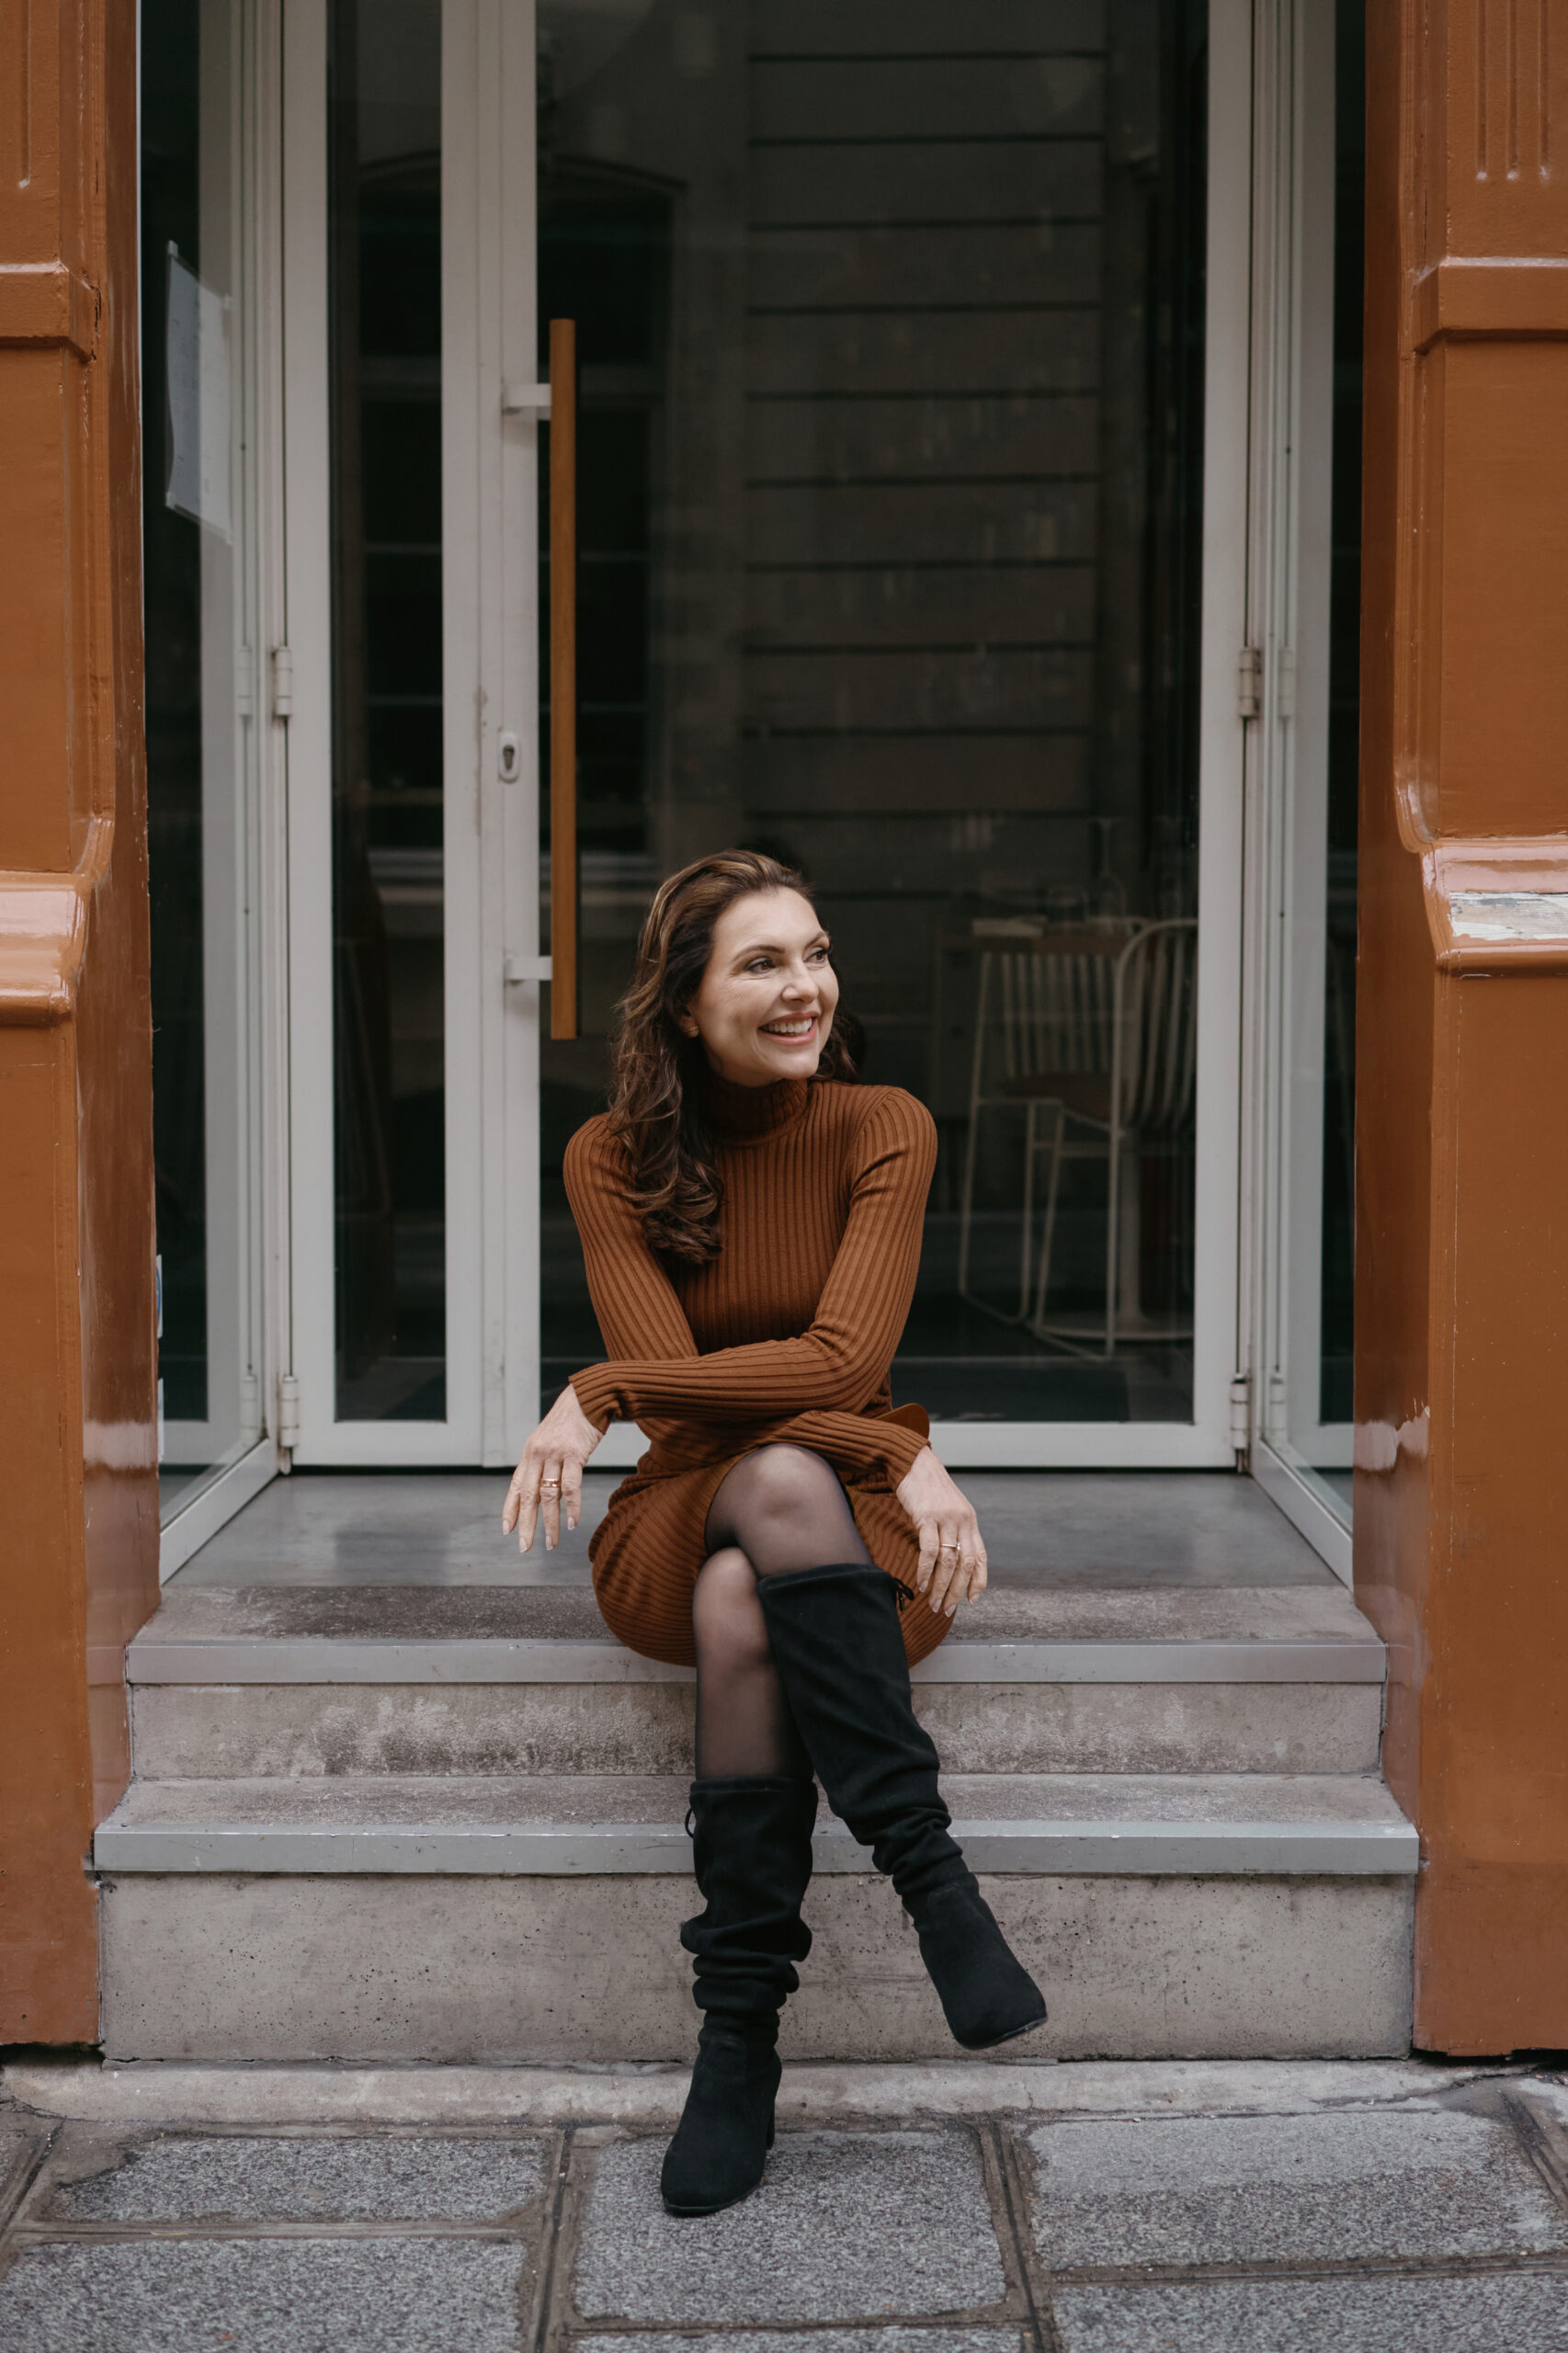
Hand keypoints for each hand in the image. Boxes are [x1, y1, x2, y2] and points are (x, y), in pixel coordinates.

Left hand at [502, 1384, 602, 1551]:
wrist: (588, 1398)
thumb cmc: (571, 1421)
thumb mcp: (549, 1440)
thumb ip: (544, 1462)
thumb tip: (542, 1488)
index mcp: (529, 1453)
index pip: (515, 1486)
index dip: (510, 1509)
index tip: (506, 1530)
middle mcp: (537, 1455)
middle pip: (528, 1496)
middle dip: (525, 1524)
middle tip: (524, 1547)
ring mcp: (554, 1454)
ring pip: (548, 1496)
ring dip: (550, 1523)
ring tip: (552, 1543)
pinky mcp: (574, 1453)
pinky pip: (570, 1486)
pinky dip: (571, 1507)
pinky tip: (572, 1523)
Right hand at [894, 1446, 987, 1616]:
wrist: (914, 1463)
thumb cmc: (929, 1489)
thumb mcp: (950, 1509)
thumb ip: (954, 1531)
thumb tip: (951, 1560)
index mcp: (970, 1522)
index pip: (980, 1557)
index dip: (979, 1581)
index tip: (972, 1600)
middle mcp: (962, 1521)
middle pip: (965, 1564)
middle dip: (957, 1591)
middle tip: (947, 1609)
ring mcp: (946, 1519)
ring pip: (948, 1561)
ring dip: (940, 1586)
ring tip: (933, 1603)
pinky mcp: (926, 1517)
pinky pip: (928, 1550)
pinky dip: (926, 1570)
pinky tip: (920, 1583)